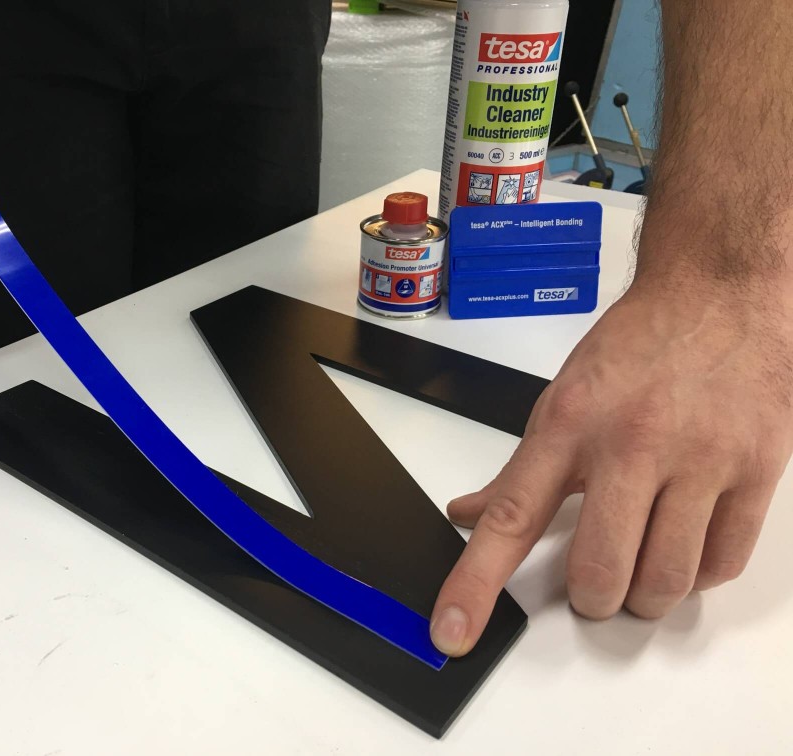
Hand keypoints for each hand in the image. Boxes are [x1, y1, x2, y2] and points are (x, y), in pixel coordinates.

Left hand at [430, 275, 792, 655]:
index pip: (510, 520)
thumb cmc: (638, 346)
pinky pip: (721, 563)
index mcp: (569, 426)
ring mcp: (699, 458)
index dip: (475, 586)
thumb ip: (520, 469)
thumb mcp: (562, 397)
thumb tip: (469, 515)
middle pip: (598, 572)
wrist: (720, 295)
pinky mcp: (755, 470)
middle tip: (594, 581)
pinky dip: (695, 575)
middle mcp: (631, 444)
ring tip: (639, 571)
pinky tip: (684, 548)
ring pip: (663, 580)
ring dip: (643, 596)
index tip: (452, 631)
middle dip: (591, 597)